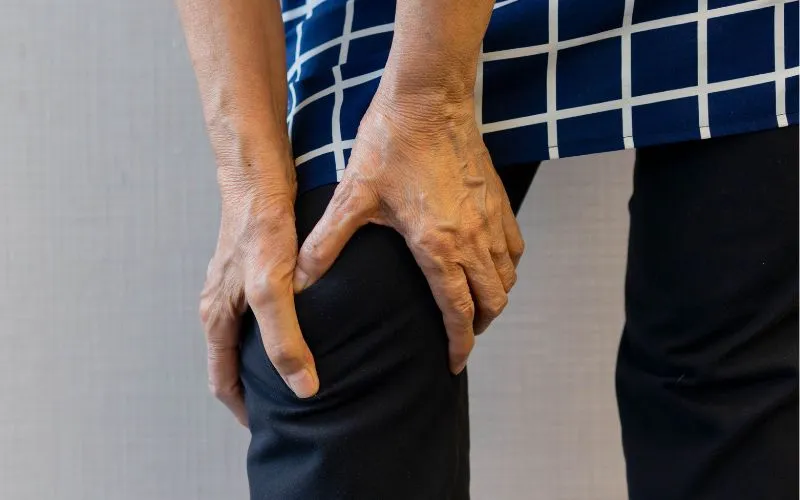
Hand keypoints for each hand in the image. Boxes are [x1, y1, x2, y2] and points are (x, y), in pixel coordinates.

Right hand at [200, 155, 318, 425]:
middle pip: (234, 362)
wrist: (258, 175)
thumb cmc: (260, 228)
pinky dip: (279, 332)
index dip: (245, 409)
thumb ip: (285, 340)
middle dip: (256, 389)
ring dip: (268, 361)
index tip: (270, 428)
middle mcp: (221, 305)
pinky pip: (263, 314)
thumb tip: (303, 387)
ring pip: (248, 338)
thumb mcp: (272, 289)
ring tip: (299, 373)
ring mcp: (236, 286)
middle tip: (288, 407)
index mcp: (216, 317)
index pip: (223, 380)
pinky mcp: (255, 268)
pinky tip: (307, 328)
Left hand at [293, 89, 523, 374]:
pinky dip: (506, 267)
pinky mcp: (498, 199)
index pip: (459, 312)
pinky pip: (514, 248)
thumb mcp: (352, 196)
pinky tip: (491, 266)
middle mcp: (472, 238)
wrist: (429, 99)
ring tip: (476, 308)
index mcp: (438, 246)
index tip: (454, 363)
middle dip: (479, 327)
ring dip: (494, 299)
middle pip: (491, 302)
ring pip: (506, 277)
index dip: (458, 344)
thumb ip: (326, 243)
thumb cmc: (391, 144)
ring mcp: (491, 219)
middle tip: (462, 337)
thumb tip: (296, 281)